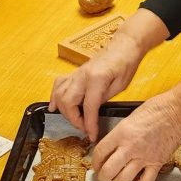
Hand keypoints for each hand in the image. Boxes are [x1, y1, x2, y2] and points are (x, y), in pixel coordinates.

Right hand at [48, 8, 169, 140]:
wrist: (124, 44)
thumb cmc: (127, 63)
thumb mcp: (121, 85)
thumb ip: (104, 99)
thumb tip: (92, 113)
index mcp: (97, 79)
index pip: (88, 108)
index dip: (89, 125)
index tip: (92, 136)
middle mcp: (82, 75)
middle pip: (68, 102)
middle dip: (74, 120)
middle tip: (85, 128)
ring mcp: (76, 73)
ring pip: (60, 94)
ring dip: (64, 111)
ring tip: (75, 120)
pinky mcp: (75, 72)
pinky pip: (58, 85)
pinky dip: (54, 96)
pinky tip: (54, 106)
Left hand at [92, 82, 180, 180]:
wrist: (178, 112)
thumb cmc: (156, 109)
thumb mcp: (130, 117)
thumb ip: (120, 133)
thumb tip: (112, 146)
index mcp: (121, 133)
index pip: (99, 153)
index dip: (95, 162)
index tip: (96, 164)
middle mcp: (130, 147)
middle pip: (108, 171)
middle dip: (103, 178)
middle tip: (103, 177)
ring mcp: (144, 157)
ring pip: (123, 180)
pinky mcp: (157, 163)